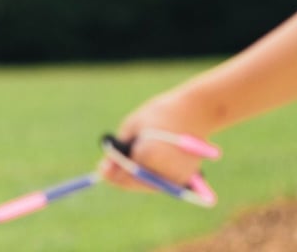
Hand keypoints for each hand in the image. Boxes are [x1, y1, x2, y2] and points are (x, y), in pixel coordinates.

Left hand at [101, 91, 217, 192]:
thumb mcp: (132, 126)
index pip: (125, 173)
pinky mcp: (186, 177)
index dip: (111, 172)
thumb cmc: (160, 114)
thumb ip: (119, 149)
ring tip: (123, 167)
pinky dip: (150, 178)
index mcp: (150, 155)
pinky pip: (162, 183)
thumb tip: (107, 167)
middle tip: (108, 169)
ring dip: (135, 180)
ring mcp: (178, 176)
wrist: (195, 111)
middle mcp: (165, 170)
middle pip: (137, 183)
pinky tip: (141, 167)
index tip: (101, 169)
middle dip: (121, 178)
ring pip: (149, 186)